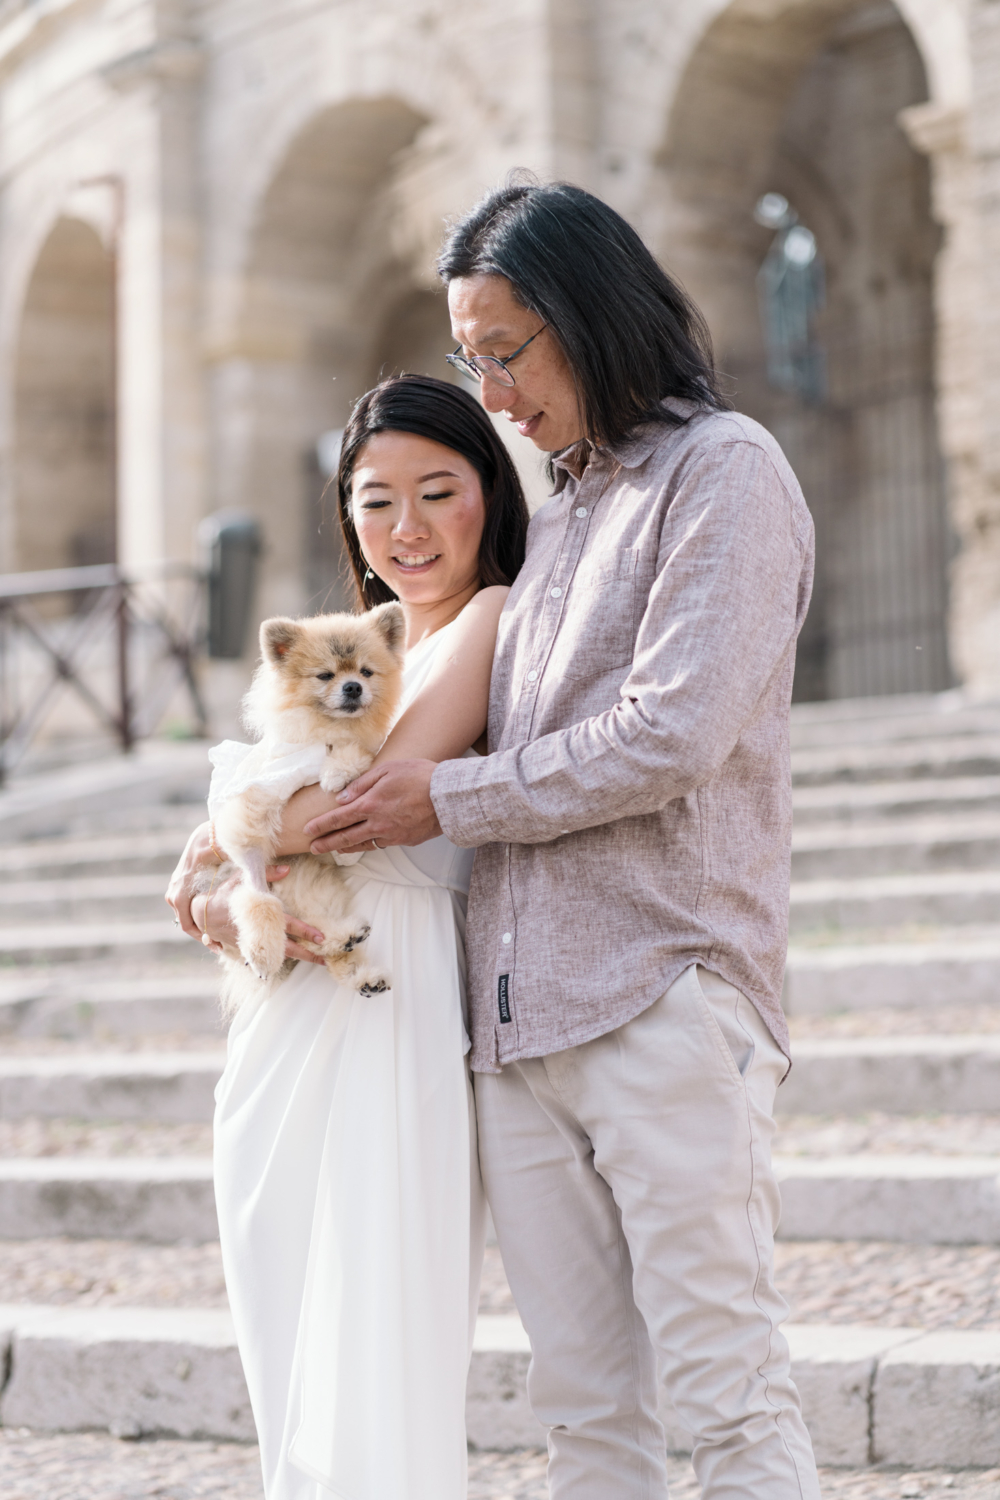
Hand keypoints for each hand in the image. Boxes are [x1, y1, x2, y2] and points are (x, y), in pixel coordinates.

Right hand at [166, 821, 325, 963]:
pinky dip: (280, 960)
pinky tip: (293, 963)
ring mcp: (252, 943)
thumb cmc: (223, 893)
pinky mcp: (246, 948)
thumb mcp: (242, 880)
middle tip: (326, 959)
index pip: (287, 925)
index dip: (305, 932)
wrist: (199, 913)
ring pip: (279, 955)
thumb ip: (266, 874)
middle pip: (287, 947)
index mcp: (260, 916)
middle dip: (307, 954)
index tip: (321, 938)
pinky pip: (267, 956)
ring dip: (298, 958)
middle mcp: (258, 933)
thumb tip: (287, 868)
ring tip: (316, 961)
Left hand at [305, 760, 441, 853]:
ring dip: (345, 847)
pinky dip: (369, 843)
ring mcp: (391, 835)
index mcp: (369, 804)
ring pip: (362, 844)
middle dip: (326, 843)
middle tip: (313, 848)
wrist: (448, 797)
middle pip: (345, 837)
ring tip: (334, 848)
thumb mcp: (387, 770)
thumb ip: (362, 784)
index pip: (337, 818)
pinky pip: (381, 843)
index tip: (307, 831)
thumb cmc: (419, 777)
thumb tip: (342, 797)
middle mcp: (377, 824)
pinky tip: (364, 842)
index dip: (321, 825)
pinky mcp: (405, 840)